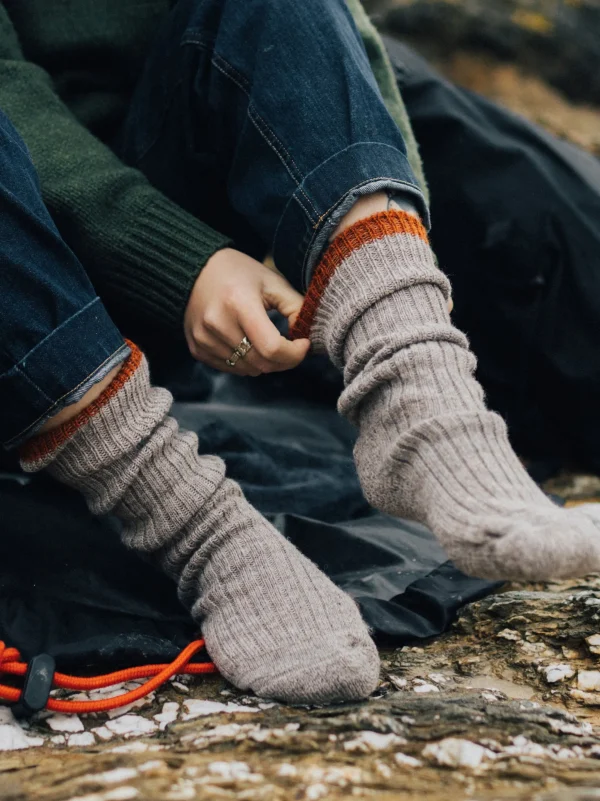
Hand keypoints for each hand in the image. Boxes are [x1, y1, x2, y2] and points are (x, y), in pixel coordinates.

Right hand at [184, 248, 309, 375]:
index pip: (271, 348)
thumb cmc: (239, 274)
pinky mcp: (197, 348)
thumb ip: (296, 307)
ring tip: (267, 342)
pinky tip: (247, 343)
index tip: (303, 344)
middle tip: (291, 347)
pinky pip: (231, 369)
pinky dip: (246, 362)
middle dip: (284, 361)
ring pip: (248, 370)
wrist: (197, 270)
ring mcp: (204, 339)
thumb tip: (306, 334)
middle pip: (261, 363)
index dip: (294, 354)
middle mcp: (217, 323)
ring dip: (265, 362)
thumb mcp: (272, 282)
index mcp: (238, 303)